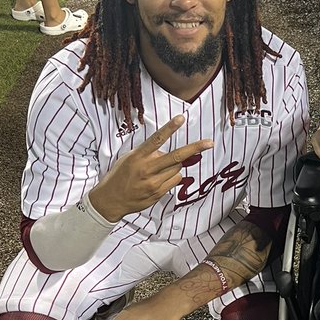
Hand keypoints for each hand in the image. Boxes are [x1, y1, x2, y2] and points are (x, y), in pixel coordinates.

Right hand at [89, 114, 213, 221]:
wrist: (111, 200)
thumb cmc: (120, 176)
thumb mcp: (129, 159)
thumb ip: (148, 154)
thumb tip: (166, 151)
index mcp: (138, 156)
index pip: (157, 139)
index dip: (170, 128)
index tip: (181, 119)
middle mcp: (147, 169)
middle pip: (176, 156)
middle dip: (195, 148)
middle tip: (209, 143)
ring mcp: (153, 183)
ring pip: (177, 169)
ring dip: (175, 166)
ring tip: (160, 170)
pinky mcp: (158, 193)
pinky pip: (175, 181)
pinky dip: (172, 177)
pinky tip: (159, 180)